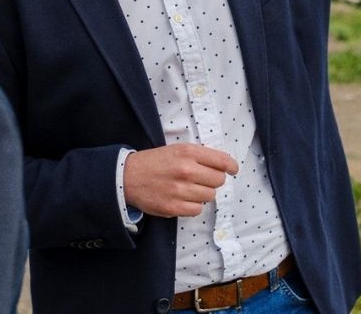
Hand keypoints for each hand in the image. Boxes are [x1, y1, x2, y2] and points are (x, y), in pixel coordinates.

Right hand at [124, 143, 238, 217]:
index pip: (222, 161)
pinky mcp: (173, 207)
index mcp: (188, 152)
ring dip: (203, 193)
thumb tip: (225, 165)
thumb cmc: (155, 162)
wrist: (127, 176)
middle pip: (219, 180)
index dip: (231, 166)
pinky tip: (183, 198)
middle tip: (203, 179)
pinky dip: (193, 205)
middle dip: (214, 180)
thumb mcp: (178, 149)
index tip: (233, 170)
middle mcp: (186, 170)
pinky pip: (197, 210)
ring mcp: (180, 190)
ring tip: (190, 188)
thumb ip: (200, 155)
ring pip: (210, 196)